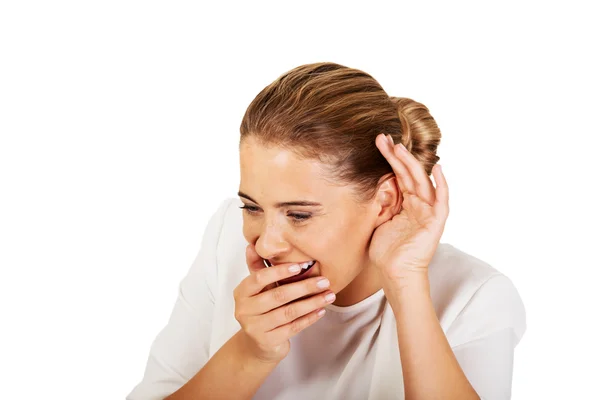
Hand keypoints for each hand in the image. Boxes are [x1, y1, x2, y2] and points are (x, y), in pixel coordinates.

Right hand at [232, 244, 335, 362]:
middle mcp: (244, 310)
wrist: (258, 344)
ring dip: (311, 303)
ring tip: (329, 295)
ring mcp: (254, 327)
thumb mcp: (257, 289)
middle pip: (278, 296)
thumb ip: (256, 267)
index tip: (301, 266)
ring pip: (288, 312)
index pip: (259, 278)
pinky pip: (293, 328)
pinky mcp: (267, 342)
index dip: (280, 271)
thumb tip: (252, 245)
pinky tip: (321, 310)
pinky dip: (309, 318)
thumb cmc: (261, 309)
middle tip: (324, 281)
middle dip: (304, 287)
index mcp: (241, 292)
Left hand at [368, 133, 448, 281]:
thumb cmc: (386, 252)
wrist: (395, 273)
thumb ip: (379, 204)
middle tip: (383, 138)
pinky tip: (437, 169)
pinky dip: (441, 184)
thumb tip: (371, 188)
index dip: (390, 159)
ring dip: (411, 163)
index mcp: (406, 204)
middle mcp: (418, 205)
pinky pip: (442, 200)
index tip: (379, 143)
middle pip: (408, 174)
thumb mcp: (378, 222)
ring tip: (399, 147)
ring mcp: (428, 212)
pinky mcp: (436, 222)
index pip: (398, 176)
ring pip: (421, 182)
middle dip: (396, 156)